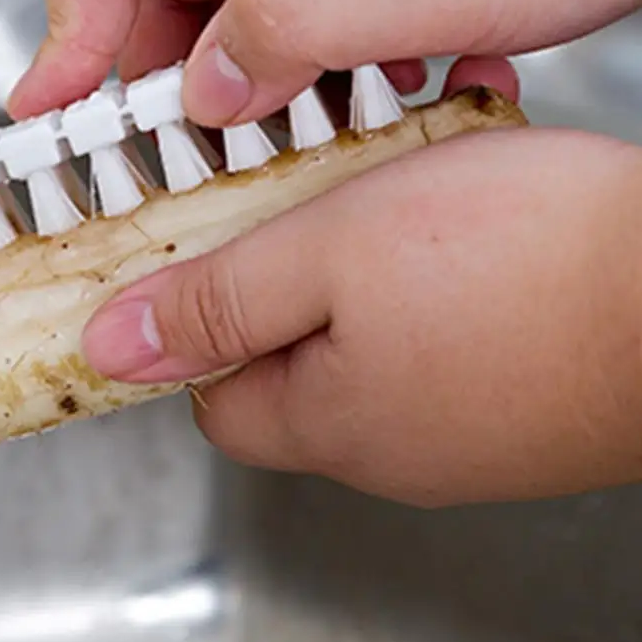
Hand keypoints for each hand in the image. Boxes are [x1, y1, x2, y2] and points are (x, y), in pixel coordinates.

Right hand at [7, 0, 641, 127]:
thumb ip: (287, 27)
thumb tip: (205, 90)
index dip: (64, 29)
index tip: (53, 115)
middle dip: (149, 89)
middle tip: (170, 167)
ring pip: (225, 25)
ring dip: (238, 99)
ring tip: (277, 153)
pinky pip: (296, 31)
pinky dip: (305, 86)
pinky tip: (356, 114)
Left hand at [81, 127, 641, 507]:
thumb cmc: (527, 263)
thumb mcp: (328, 254)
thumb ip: (216, 302)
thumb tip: (114, 345)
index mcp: (331, 420)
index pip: (212, 395)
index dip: (195, 321)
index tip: (199, 256)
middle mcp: (399, 446)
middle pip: (290, 363)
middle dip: (284, 276)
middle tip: (300, 202)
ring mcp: (469, 429)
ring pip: (370, 338)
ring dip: (362, 263)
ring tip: (387, 194)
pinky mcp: (526, 395)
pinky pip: (442, 333)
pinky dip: (431, 275)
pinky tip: (460, 220)